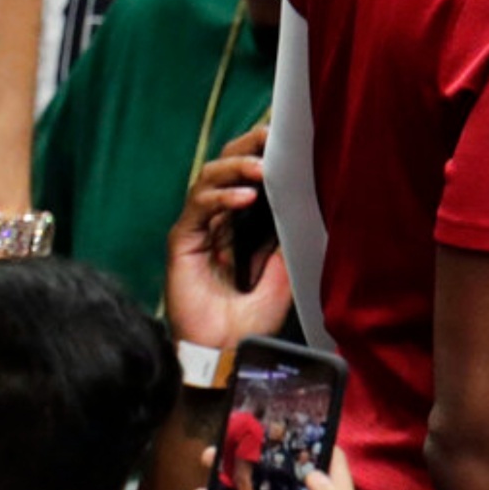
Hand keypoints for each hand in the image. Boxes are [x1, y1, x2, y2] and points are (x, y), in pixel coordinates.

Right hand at [164, 127, 291, 347]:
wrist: (227, 354)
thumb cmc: (253, 320)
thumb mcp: (284, 271)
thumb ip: (288, 237)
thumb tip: (306, 199)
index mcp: (242, 224)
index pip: (249, 175)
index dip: (263, 152)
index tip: (287, 135)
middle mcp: (218, 221)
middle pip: (226, 166)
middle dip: (248, 146)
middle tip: (272, 136)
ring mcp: (198, 230)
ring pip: (208, 178)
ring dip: (236, 167)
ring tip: (262, 168)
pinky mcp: (182, 243)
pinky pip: (197, 208)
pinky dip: (220, 197)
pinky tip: (245, 199)